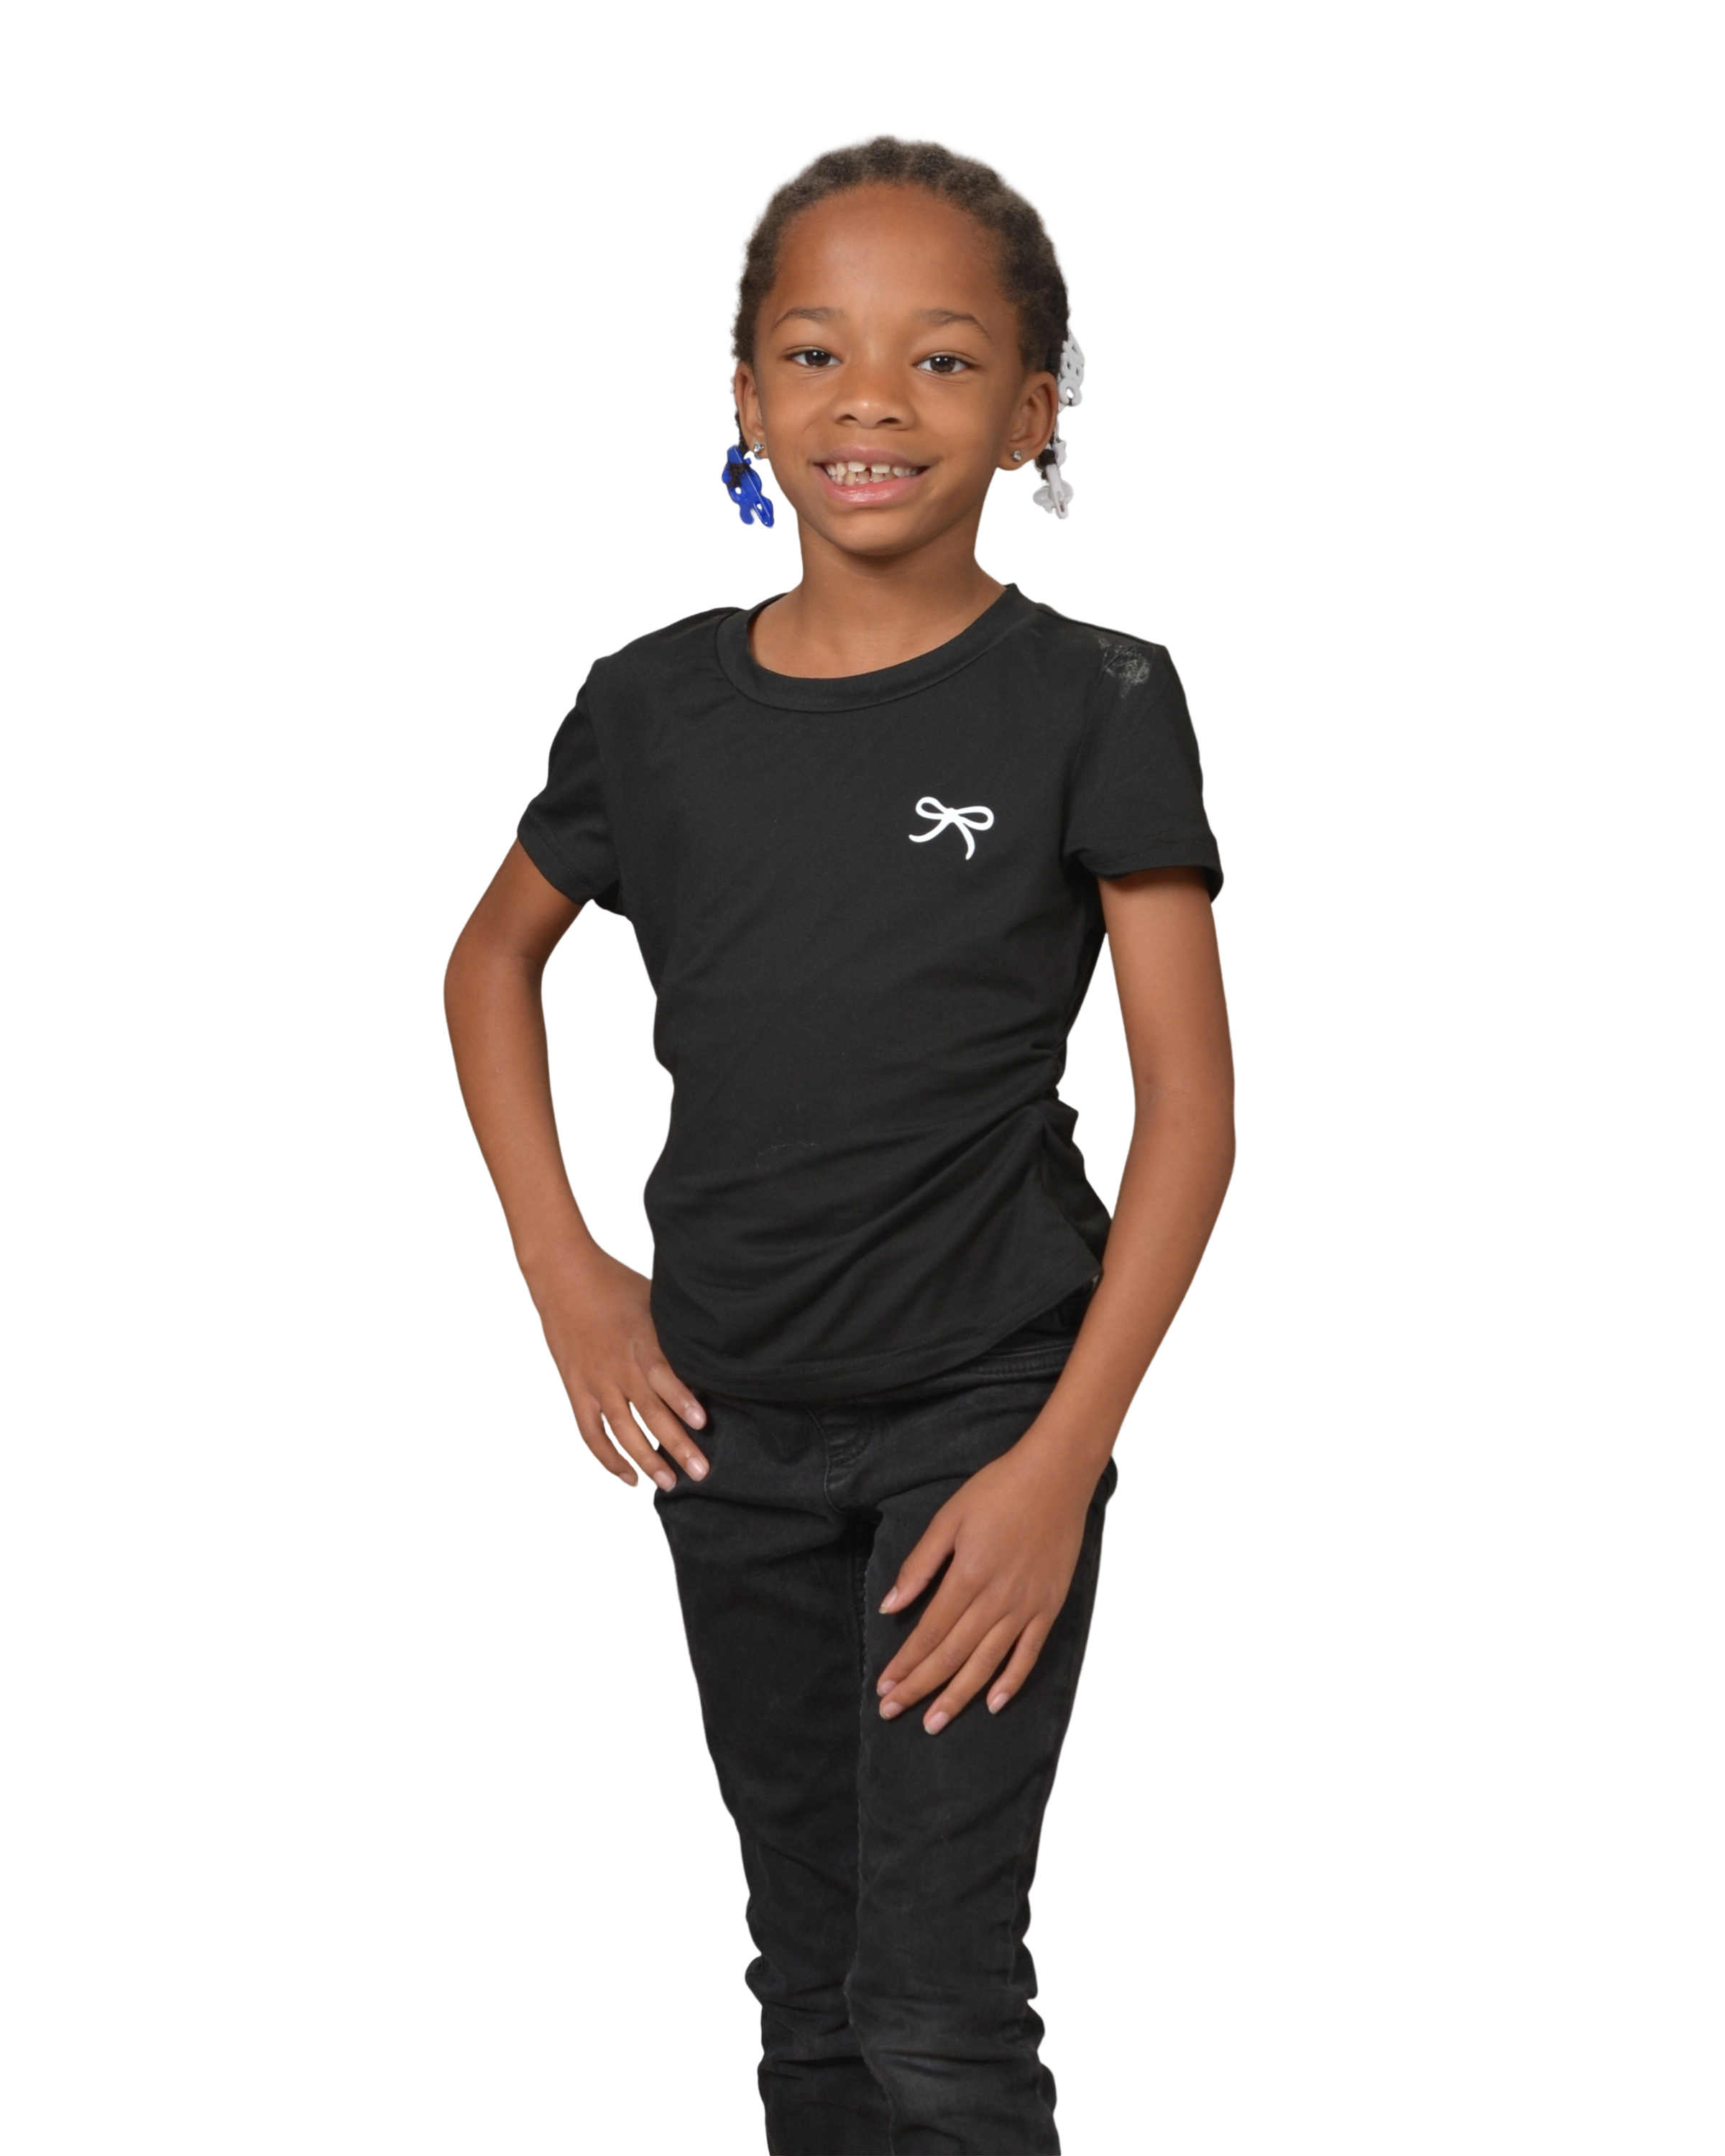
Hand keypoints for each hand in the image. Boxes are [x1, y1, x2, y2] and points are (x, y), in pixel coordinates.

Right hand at [525, 1240, 708, 1493]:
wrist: (561, 1274)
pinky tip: (630, 1479)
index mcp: (640, 1340)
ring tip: (669, 1484)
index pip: (662, 1374)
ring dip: (645, 1460)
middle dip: (675, 1444)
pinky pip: (591, 1432)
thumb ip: (676, 1328)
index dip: (681, 1399)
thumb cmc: (615, 1282)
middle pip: (648, 1411)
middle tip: (700, 1471)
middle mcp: (617, 1366)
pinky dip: (608, 1458)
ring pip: (621, 1429)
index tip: (702, 1421)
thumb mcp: (653, 1298)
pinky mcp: (575, 1389)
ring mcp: (595, 1381)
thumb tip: (714, 1346)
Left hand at [874, 1440, 1092, 1733]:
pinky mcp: (1049, 1606)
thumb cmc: (999, 1489)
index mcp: (968, 1576)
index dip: (904, 1663)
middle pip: (952, 1655)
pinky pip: (1029, 1653)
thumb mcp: (949, 1517)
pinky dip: (1012, 1681)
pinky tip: (994, 1703)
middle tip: (893, 1713)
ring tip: (934, 1723)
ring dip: (958, 1696)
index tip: (883, 1687)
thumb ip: (920, 1565)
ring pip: (987, 1663)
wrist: (1057, 1475)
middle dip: (920, 1688)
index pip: (929, 1632)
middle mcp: (997, 1599)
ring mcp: (1027, 1606)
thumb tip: (890, 1606)